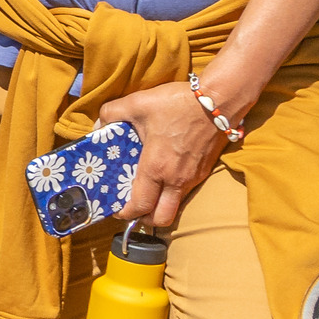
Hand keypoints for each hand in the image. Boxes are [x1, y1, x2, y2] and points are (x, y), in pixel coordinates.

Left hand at [98, 80, 234, 230]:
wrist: (220, 99)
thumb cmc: (177, 103)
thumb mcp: (137, 103)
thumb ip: (111, 113)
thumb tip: (98, 124)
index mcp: (156, 168)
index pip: (140, 206)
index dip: (125, 213)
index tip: (116, 208)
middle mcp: (176, 179)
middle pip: (161, 218)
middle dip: (145, 218)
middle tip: (134, 206)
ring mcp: (193, 177)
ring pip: (175, 206)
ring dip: (160, 205)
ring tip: (148, 191)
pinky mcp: (204, 171)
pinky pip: (186, 191)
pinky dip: (173, 191)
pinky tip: (164, 174)